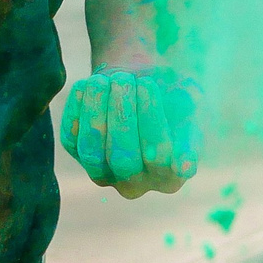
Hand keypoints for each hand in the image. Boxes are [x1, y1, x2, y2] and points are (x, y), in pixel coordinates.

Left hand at [60, 66, 196, 197]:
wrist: (144, 81)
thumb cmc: (174, 96)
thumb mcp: (190, 109)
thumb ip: (190, 138)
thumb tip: (185, 169)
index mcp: (169, 178)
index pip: (158, 156)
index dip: (150, 120)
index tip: (148, 84)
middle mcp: (135, 183)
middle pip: (122, 159)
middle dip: (121, 115)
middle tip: (124, 78)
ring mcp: (104, 171)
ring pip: (92, 153)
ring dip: (95, 113)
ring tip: (102, 80)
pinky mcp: (79, 154)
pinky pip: (71, 138)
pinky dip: (76, 110)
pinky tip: (87, 84)